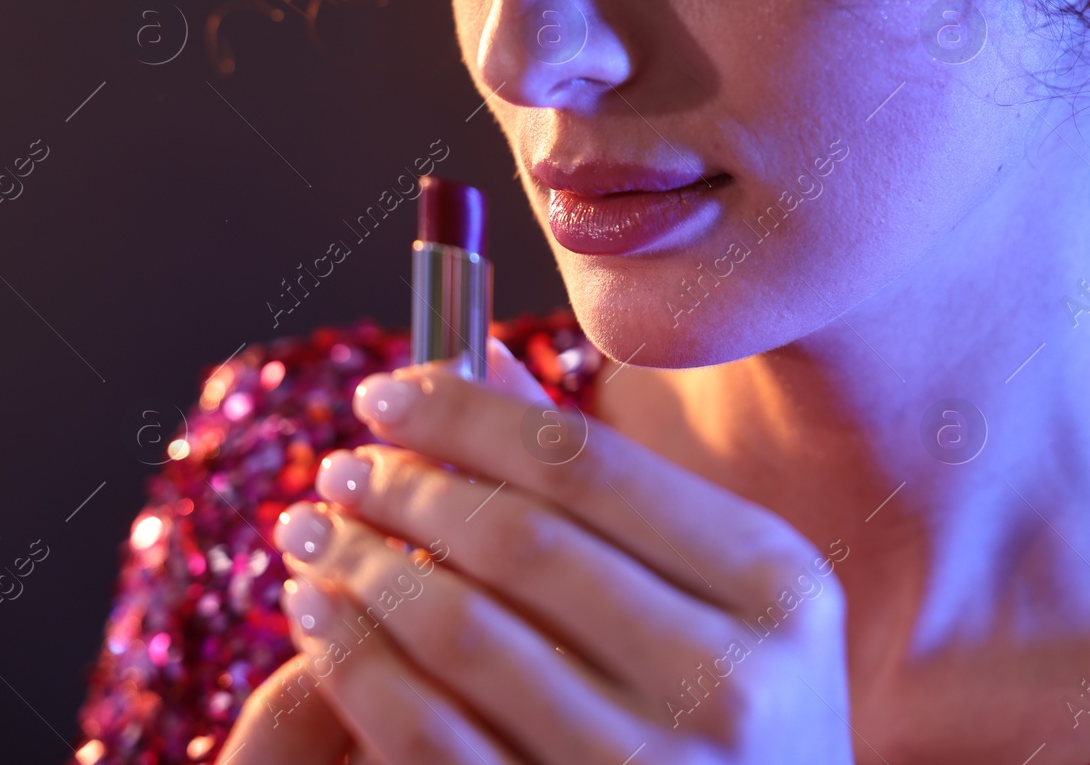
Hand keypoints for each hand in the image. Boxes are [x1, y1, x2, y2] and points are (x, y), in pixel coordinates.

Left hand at [233, 340, 856, 763]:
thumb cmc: (742, 702)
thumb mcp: (721, 586)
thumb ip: (604, 480)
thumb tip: (471, 362)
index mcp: (775, 583)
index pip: (587, 463)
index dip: (467, 418)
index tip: (386, 395)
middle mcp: (727, 676)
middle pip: (522, 540)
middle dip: (408, 488)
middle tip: (344, 466)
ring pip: (464, 634)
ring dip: (364, 567)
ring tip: (315, 532)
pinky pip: (431, 735)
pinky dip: (357, 664)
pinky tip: (318, 620)